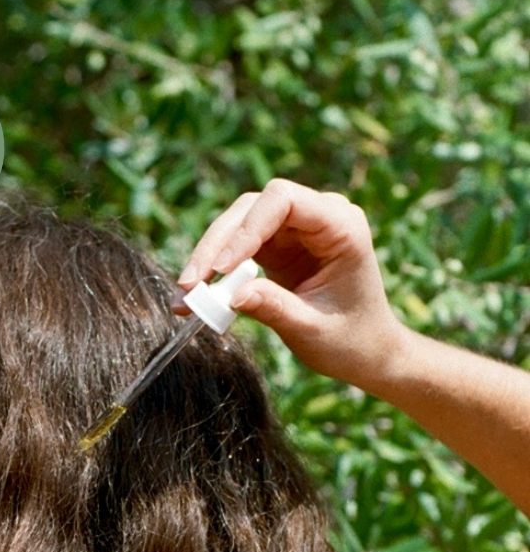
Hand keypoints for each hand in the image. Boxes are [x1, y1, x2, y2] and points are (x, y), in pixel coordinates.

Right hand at [176, 179, 408, 394]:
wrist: (365, 350)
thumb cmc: (351, 339)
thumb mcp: (312, 329)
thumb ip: (275, 309)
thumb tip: (230, 297)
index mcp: (340, 225)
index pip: (283, 200)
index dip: (246, 228)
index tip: (220, 268)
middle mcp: (317, 217)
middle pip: (252, 208)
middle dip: (216, 245)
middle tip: (189, 287)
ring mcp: (294, 229)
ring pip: (237, 225)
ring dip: (207, 257)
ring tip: (185, 298)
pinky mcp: (275, 246)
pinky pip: (235, 248)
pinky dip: (213, 272)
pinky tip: (195, 297)